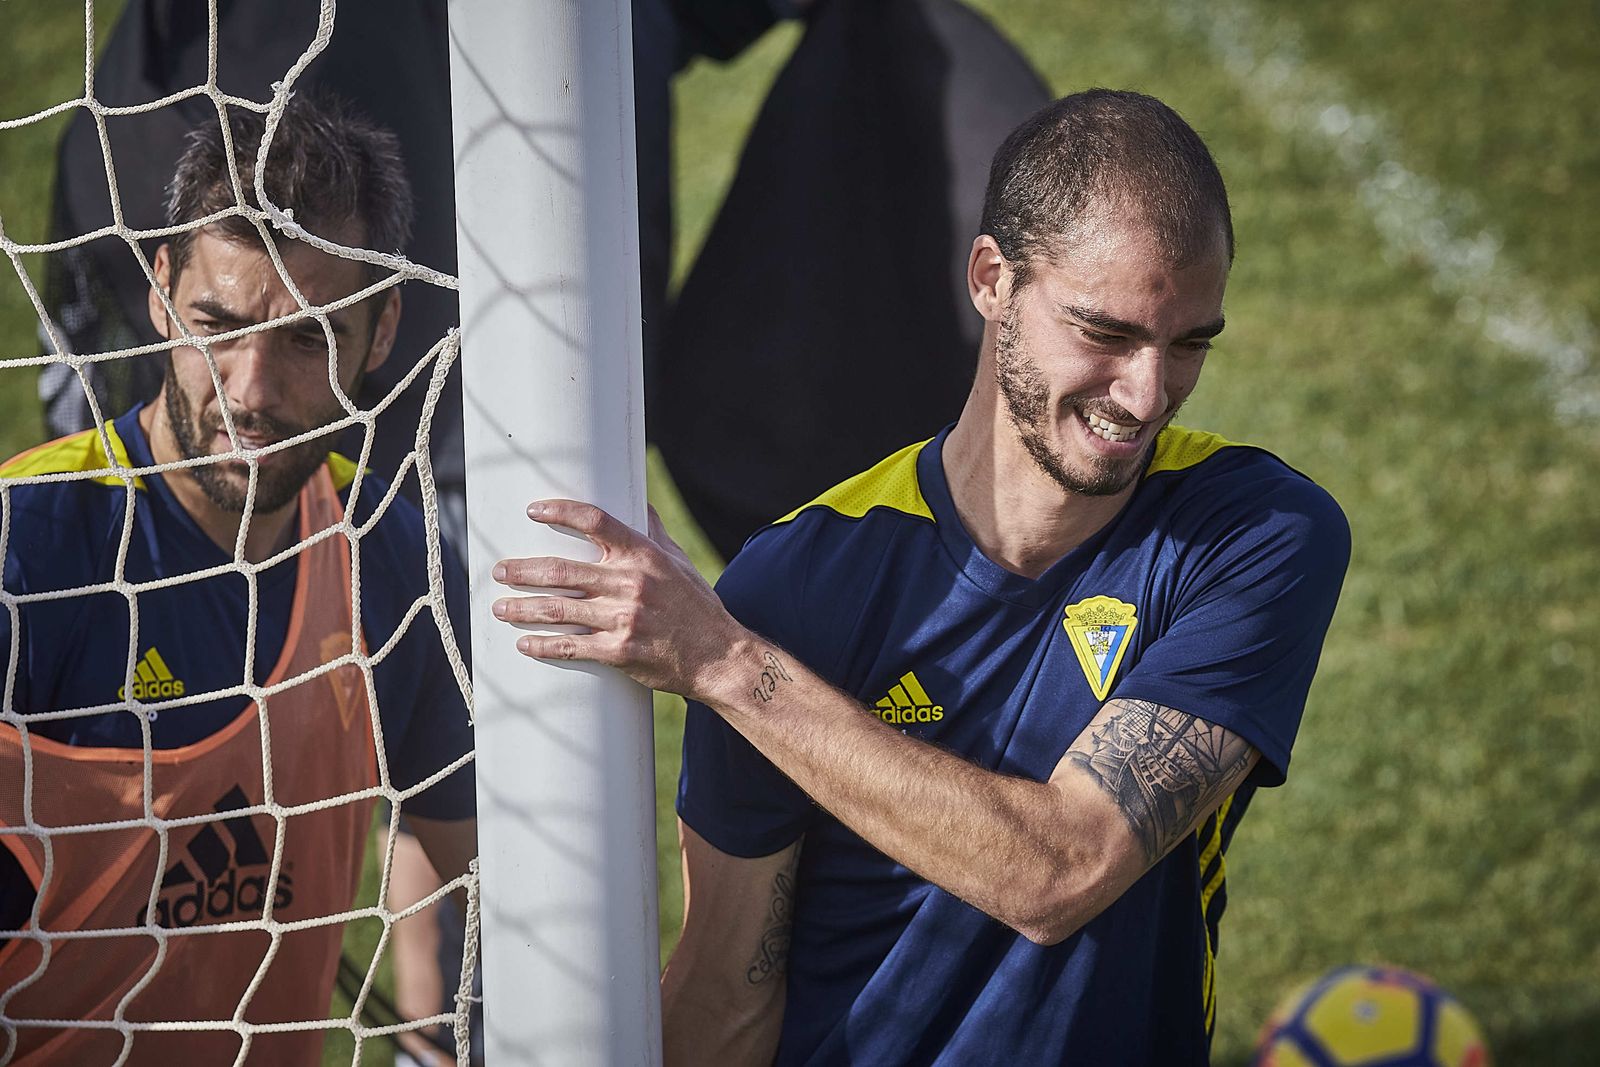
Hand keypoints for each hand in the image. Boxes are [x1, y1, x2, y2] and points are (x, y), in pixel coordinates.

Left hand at [491, 499, 749, 700]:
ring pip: (559, 610)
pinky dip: (544, 646)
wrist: (719, 657)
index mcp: (643, 556)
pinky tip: (524, 643)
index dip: (561, 512)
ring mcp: (624, 620)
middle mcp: (631, 584)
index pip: (596, 522)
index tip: (532, 510)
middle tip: (498, 569)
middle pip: (563, 571)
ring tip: (499, 607)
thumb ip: (653, 533)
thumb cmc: (697, 606)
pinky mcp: (620, 652)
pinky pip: (572, 647)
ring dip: (522, 608)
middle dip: (523, 570)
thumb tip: (638, 502)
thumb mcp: (679, 562)